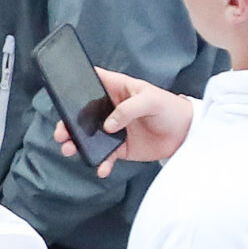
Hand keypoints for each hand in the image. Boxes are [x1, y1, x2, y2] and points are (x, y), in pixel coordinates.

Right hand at [53, 68, 194, 173]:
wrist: (187, 134)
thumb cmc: (171, 109)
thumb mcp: (151, 100)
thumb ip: (128, 109)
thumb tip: (108, 126)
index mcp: (118, 89)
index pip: (93, 80)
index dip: (77, 81)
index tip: (60, 89)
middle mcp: (111, 108)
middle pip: (83, 113)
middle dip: (69, 122)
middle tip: (61, 133)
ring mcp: (114, 129)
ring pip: (89, 135)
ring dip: (78, 143)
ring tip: (70, 150)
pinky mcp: (121, 147)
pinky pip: (105, 155)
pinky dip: (101, 162)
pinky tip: (101, 168)